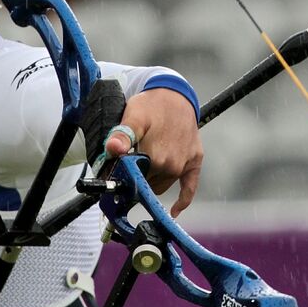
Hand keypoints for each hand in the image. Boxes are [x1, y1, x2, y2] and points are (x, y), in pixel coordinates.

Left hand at [104, 88, 202, 216]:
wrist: (176, 95)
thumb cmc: (152, 105)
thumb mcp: (133, 116)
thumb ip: (122, 135)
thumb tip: (112, 149)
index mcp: (156, 157)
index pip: (133, 180)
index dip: (122, 178)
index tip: (115, 174)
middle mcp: (172, 165)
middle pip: (146, 184)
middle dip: (136, 179)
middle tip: (127, 168)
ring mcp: (185, 165)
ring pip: (161, 186)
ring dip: (151, 181)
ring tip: (142, 166)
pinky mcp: (195, 162)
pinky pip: (190, 188)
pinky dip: (183, 200)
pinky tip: (174, 210)